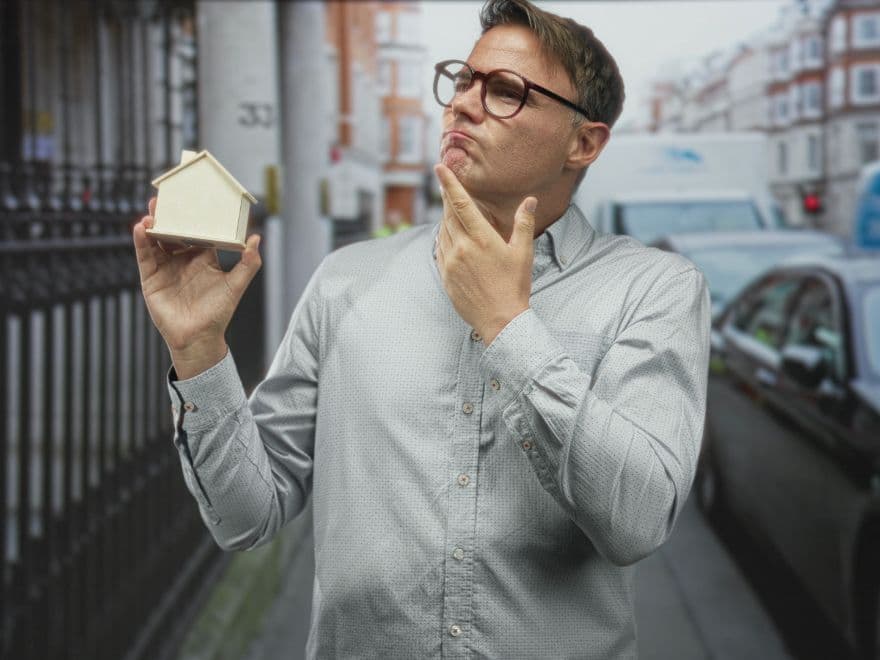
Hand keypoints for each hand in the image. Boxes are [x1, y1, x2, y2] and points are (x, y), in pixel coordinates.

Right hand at [132, 197, 261, 378]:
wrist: (199, 338)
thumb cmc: (219, 313)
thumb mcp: (236, 285)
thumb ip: (249, 264)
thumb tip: (258, 238)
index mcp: (202, 257)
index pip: (196, 230)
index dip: (193, 215)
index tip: (191, 198)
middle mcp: (182, 258)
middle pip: (173, 231)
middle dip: (168, 215)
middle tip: (164, 198)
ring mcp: (165, 267)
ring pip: (156, 240)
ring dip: (153, 224)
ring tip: (152, 211)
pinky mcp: (151, 277)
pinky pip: (145, 256)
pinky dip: (142, 241)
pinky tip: (142, 228)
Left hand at [434, 164, 535, 344]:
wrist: (500, 320)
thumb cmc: (514, 286)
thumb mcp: (522, 253)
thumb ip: (523, 224)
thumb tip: (530, 200)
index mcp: (481, 239)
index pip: (461, 204)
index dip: (449, 184)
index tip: (439, 167)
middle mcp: (461, 248)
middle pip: (449, 215)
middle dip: (448, 198)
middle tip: (446, 185)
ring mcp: (450, 262)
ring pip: (443, 231)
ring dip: (446, 218)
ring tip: (452, 210)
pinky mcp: (445, 276)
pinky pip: (440, 249)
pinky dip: (444, 238)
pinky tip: (450, 236)